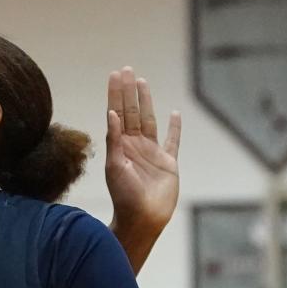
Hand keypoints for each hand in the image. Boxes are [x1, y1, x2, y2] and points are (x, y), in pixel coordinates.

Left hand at [105, 67, 181, 235]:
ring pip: (149, 120)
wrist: (142, 218)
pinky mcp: (168, 162)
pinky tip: (175, 114)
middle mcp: (134, 145)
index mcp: (119, 145)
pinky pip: (172, 141)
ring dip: (146, 101)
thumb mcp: (114, 166)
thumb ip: (114, 140)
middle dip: (129, 91)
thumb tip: (111, 113)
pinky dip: (174, 127)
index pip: (117, 113)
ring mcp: (151, 152)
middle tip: (126, 69)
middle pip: (132, 111)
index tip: (114, 75)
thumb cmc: (124, 195)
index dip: (116, 94)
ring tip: (142, 82)